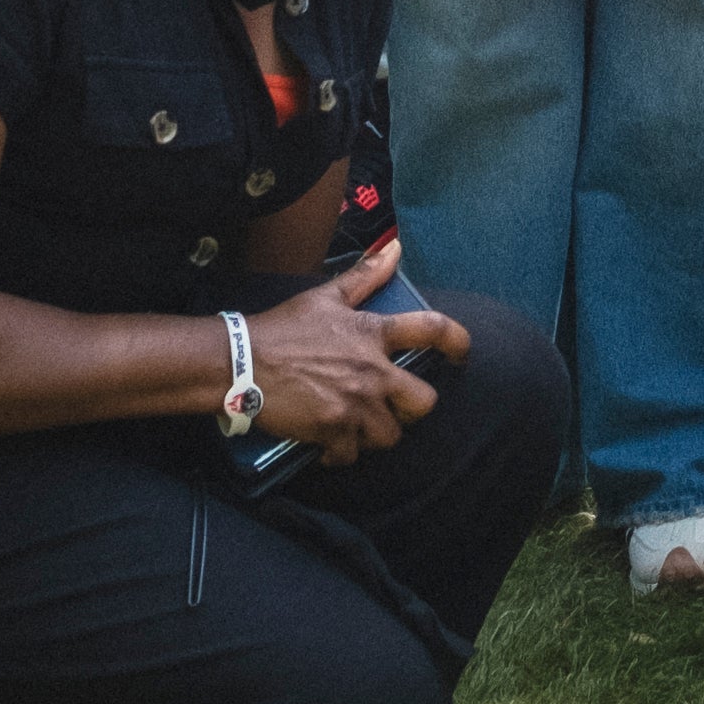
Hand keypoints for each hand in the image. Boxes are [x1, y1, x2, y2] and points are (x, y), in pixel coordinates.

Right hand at [249, 237, 459, 456]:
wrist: (241, 362)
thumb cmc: (283, 328)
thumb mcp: (325, 297)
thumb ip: (365, 276)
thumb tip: (396, 248)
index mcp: (373, 334)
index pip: (432, 331)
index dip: (458, 341)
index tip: (462, 354)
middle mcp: (373, 372)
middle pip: (424, 403)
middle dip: (412, 408)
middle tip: (392, 405)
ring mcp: (355, 405)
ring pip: (390, 436)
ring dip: (375, 434)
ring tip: (356, 425)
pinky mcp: (333, 432)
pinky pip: (351, 455)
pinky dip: (340, 454)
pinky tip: (327, 443)